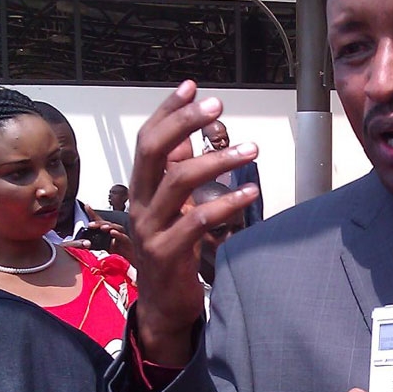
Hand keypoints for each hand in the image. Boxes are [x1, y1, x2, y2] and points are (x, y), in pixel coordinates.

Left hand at [83, 204, 134, 262]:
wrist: (127, 266)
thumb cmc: (116, 256)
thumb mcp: (101, 249)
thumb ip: (93, 244)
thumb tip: (81, 242)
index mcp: (109, 233)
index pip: (101, 221)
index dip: (93, 214)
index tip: (86, 206)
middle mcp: (116, 233)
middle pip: (108, 224)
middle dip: (99, 223)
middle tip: (90, 225)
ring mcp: (123, 237)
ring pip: (117, 228)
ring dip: (109, 226)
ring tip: (102, 227)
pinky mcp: (128, 244)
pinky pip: (124, 237)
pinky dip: (118, 235)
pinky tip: (112, 233)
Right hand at [129, 80, 259, 364]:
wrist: (162, 306)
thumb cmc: (173, 250)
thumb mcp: (172, 207)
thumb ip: (176, 171)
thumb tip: (188, 134)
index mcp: (142, 188)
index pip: (148, 139)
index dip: (167, 111)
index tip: (191, 86)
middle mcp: (140, 203)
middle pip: (154, 151)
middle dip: (185, 122)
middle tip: (217, 104)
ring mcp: (150, 228)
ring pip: (178, 181)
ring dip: (217, 160)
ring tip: (252, 148)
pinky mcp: (166, 253)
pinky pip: (197, 221)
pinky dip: (227, 203)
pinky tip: (250, 191)